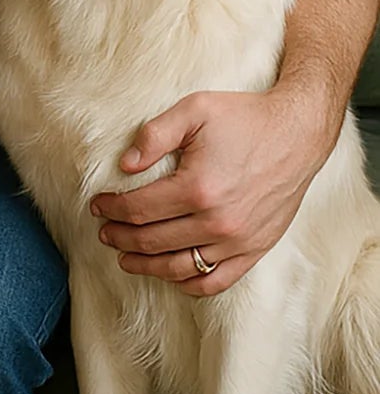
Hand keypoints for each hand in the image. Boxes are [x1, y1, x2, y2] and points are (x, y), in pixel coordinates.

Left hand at [89, 85, 331, 295]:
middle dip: (120, 238)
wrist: (297, 133)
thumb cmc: (243, 118)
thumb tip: (124, 165)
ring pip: (180, 267)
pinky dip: (189, 283)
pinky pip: (217, 281)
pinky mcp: (256, 249)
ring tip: (126, 257)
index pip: (138, 209)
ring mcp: (239, 241)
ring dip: (147, 266)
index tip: (97, 206)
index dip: (111, 209)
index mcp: (197, 188)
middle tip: (104, 232)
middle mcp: (218, 222)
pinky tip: (170, 275)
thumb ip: (154, 135)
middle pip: (152, 241)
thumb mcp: (193, 110)